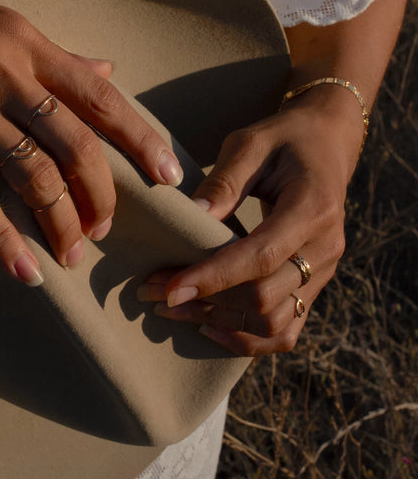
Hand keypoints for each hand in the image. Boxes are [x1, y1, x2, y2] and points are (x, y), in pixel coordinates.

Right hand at [0, 0, 183, 284]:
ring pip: (34, 176)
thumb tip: (105, 67)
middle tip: (106, 230)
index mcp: (21, 41)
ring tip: (70, 255)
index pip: (100, 95)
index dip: (140, 140)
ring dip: (60, 224)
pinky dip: (2, 241)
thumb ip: (47, 52)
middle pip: (75, 144)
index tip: (169, 176)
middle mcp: (1, 71)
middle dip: (101, 196)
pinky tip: (22, 271)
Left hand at [136, 87, 362, 355]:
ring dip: (219, 323)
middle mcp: (325, 247)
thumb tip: (191, 219)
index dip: (213, 278)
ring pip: (274, 323)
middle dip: (204, 301)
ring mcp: (324, 271)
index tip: (168, 289)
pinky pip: (286, 331)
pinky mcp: (314, 284)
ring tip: (170, 310)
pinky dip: (247, 339)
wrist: (327, 145)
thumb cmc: (283, 139)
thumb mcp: (250, 143)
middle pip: (265, 297)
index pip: (261, 257)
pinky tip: (208, 328)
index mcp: (312, 207)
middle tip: (150, 291)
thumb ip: (223, 182)